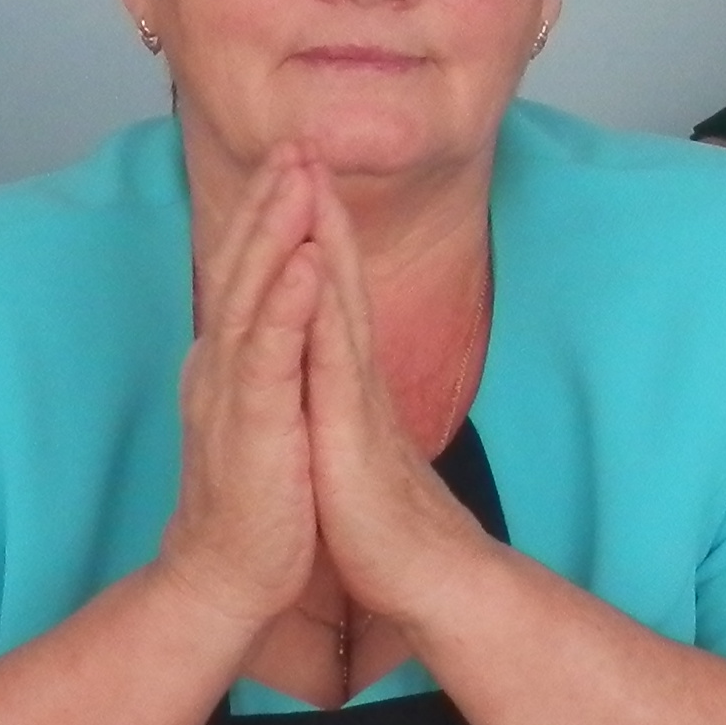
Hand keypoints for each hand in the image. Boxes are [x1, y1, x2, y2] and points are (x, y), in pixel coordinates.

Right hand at [147, 153, 332, 642]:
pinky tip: (302, 260)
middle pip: (244, 266)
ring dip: (275, 231)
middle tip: (295, 139)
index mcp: (231, 362)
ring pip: (251, 294)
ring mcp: (231, 391)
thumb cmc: (259, 502)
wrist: (229, 577)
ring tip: (297, 176)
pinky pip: (268, 353)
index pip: (249, 274)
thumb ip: (274, 368)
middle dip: (270, 201)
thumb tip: (290, 330)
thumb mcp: (270, 416)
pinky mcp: (251, 425)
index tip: (295, 161)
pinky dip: (284, 303)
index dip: (269, 215)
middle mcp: (222, 364)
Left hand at [300, 178, 493, 637]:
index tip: (298, 177)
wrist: (427, 579)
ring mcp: (359, 402)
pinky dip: (322, 309)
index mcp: (350, 385)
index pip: (332, 294)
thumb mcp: (353, 450)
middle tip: (303, 144)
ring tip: (309, 181)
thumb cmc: (388, 525)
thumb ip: (345, 408)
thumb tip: (334, 384)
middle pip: (338, 279)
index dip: (318, 233)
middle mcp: (357, 380)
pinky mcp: (353, 434)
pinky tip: (313, 268)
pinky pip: (333, 361)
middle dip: (319, 210)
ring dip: (325, 239)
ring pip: (338, 304)